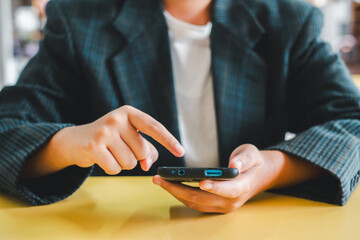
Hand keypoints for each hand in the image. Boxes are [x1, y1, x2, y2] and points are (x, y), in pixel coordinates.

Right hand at [22, 105, 183, 177]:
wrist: (75, 140)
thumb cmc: (109, 139)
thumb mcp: (129, 137)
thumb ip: (146, 149)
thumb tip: (148, 165)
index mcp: (129, 112)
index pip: (154, 127)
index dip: (169, 140)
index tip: (181, 152)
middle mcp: (117, 118)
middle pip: (142, 151)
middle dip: (136, 157)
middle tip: (119, 149)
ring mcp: (104, 131)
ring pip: (130, 162)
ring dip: (123, 163)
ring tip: (110, 153)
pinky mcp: (94, 146)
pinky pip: (115, 168)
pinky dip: (112, 168)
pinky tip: (102, 158)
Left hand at [153, 144, 275, 212]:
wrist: (258, 175)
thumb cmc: (253, 162)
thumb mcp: (252, 154)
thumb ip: (243, 159)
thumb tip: (234, 166)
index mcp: (242, 187)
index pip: (228, 190)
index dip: (215, 187)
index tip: (201, 182)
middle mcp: (231, 201)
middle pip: (203, 199)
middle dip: (179, 189)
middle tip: (161, 179)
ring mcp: (223, 206)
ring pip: (196, 203)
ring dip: (175, 193)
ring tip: (160, 181)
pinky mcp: (215, 206)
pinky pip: (195, 203)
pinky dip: (181, 195)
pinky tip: (169, 185)